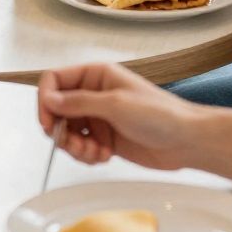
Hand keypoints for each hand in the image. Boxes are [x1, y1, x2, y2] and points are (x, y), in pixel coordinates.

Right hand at [38, 60, 202, 171]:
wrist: (185, 141)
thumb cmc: (160, 115)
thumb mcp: (115, 105)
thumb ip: (79, 102)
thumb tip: (49, 99)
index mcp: (95, 75)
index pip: (54, 81)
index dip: (45, 100)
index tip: (47, 122)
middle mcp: (93, 94)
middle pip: (56, 110)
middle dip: (60, 130)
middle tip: (73, 143)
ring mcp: (98, 117)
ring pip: (66, 132)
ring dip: (75, 146)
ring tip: (94, 152)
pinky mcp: (103, 138)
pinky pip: (80, 147)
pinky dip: (87, 155)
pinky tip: (104, 155)